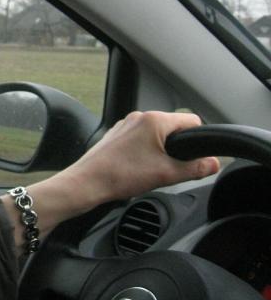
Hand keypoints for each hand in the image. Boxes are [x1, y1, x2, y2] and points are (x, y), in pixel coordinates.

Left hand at [1, 111, 219, 247]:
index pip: (192, 122)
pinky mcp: (116, 135)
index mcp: (154, 120)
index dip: (199, 141)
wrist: (87, 182)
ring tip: (153, 170)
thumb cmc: (121, 175)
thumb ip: (196, 168)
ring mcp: (125, 125)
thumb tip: (213, 163)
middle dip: (178, 147)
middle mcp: (139, 117)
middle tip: (172, 168)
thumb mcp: (167, 174)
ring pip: (156, 135)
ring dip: (161, 151)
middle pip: (174, 128)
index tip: (196, 158)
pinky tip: (139, 169)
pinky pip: (140, 140)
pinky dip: (145, 152)